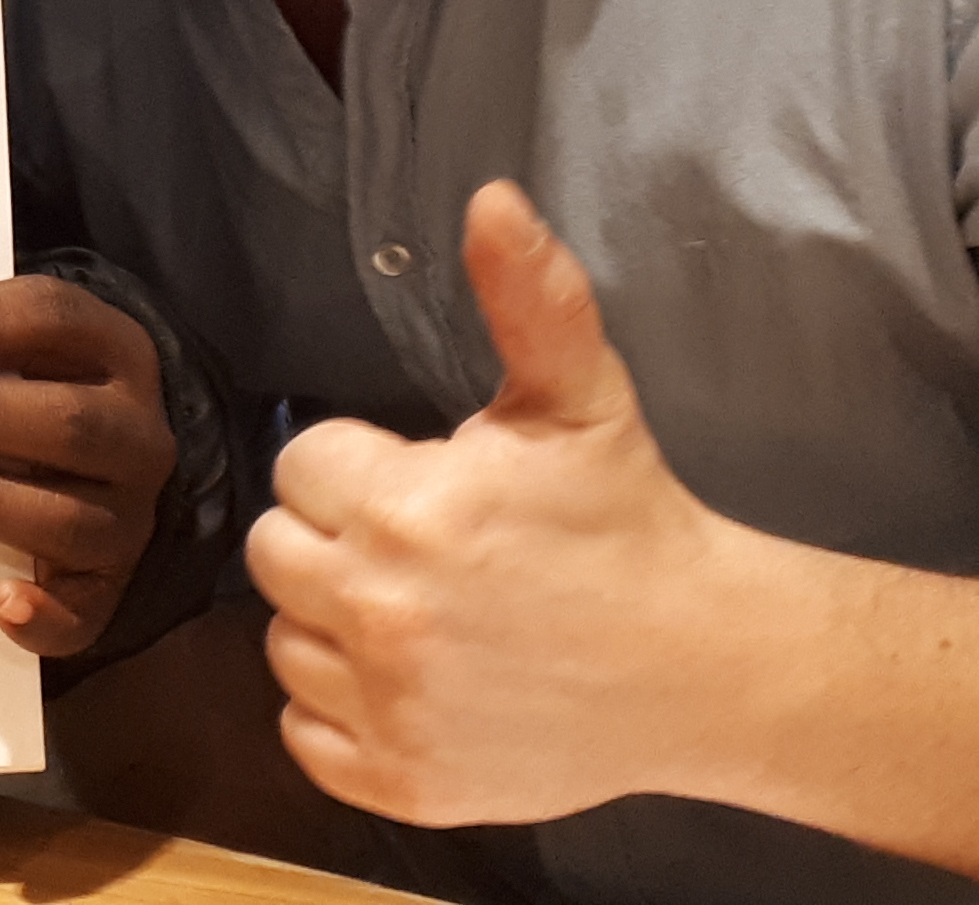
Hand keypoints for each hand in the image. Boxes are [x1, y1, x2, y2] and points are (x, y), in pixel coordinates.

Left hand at [0, 274, 174, 656]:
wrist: (105, 469)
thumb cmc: (34, 390)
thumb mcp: (21, 346)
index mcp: (116, 352)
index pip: (58, 320)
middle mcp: (137, 436)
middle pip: (71, 423)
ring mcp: (130, 517)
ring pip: (69, 517)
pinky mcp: (108, 585)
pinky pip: (84, 612)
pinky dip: (43, 615)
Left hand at [246, 180, 758, 826]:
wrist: (704, 667)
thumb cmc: (630, 523)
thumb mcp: (579, 398)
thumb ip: (527, 293)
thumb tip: (491, 198)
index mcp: (407, 509)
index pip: (302, 465)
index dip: (358, 468)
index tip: (423, 484)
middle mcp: (383, 612)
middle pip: (275, 552)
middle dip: (336, 539)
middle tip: (421, 548)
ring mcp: (389, 707)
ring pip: (285, 644)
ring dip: (336, 626)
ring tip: (428, 613)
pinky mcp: (400, 781)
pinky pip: (304, 736)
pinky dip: (345, 714)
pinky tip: (417, 681)